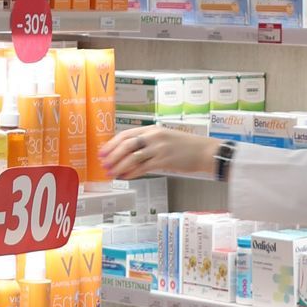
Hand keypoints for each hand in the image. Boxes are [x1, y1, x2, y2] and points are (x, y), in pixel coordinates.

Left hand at [101, 123, 218, 179]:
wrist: (204, 151)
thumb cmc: (185, 146)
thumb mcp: (165, 137)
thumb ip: (148, 142)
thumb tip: (129, 153)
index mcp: (152, 129)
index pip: (126, 134)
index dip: (112, 144)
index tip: (102, 152)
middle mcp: (154, 136)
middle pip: (126, 145)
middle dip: (112, 156)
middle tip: (104, 165)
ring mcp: (159, 148)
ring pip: (132, 157)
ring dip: (119, 166)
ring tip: (112, 173)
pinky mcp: (164, 160)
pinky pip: (143, 167)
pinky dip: (132, 173)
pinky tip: (126, 177)